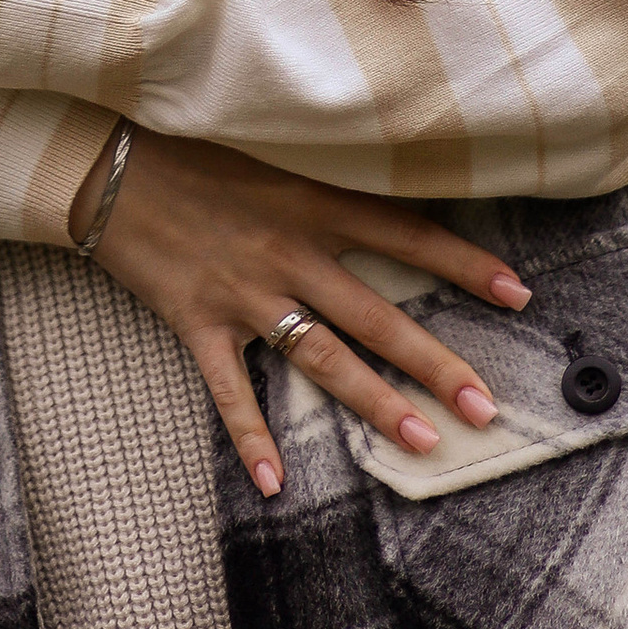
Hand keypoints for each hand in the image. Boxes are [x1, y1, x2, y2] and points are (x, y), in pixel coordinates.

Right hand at [74, 125, 531, 498]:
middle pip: (377, 315)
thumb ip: (327, 169)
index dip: (465, 263)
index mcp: (312, 202)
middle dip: (436, 363)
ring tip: (423, 443)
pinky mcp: (197, 321)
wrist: (107, 159)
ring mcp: (243, 292)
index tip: (520, 293)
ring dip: (373, 403)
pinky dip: (252, 437)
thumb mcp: (271, 145)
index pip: (407, 234)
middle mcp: (288, 251)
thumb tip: (394, 174)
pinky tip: (276, 483)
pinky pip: (229, 390)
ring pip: (321, 357)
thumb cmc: (193, 144)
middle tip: (488, 408)